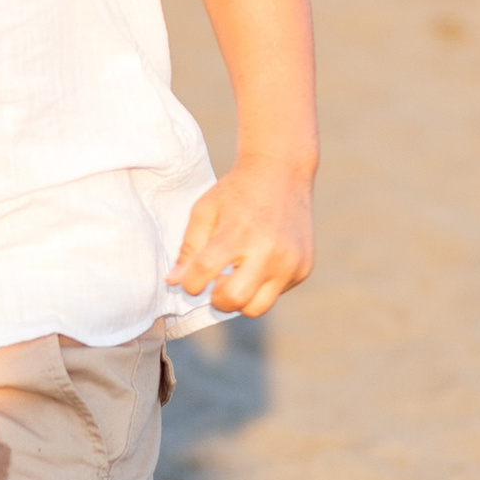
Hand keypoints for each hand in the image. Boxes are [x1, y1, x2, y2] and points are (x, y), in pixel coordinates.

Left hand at [170, 159, 314, 319]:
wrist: (282, 171)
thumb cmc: (238, 191)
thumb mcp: (206, 210)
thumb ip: (189, 248)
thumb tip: (175, 282)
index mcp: (238, 233)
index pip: (204, 273)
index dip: (191, 284)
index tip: (191, 281)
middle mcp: (268, 251)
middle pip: (234, 300)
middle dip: (217, 300)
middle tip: (215, 285)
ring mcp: (290, 262)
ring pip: (258, 307)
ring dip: (242, 300)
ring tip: (236, 278)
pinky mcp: (304, 268)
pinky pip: (277, 292)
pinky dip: (264, 285)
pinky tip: (261, 262)